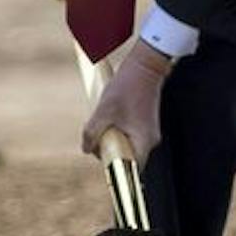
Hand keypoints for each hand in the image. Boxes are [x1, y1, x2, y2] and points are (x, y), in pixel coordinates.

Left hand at [82, 41, 171, 159]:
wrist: (143, 65)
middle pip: (127, 157)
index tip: (102, 162)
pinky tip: (109, 117)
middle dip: (109, 151)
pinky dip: (116, 131)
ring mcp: (148, 131)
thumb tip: (86, 148)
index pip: (131, 169)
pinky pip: (128, 135)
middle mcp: (150, 140)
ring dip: (111, 139)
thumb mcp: (103, 111)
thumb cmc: (127, 87)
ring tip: (103, 124)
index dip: (115, 169)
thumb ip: (91, 133)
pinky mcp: (145, 123)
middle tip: (96, 140)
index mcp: (144, 141)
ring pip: (126, 145)